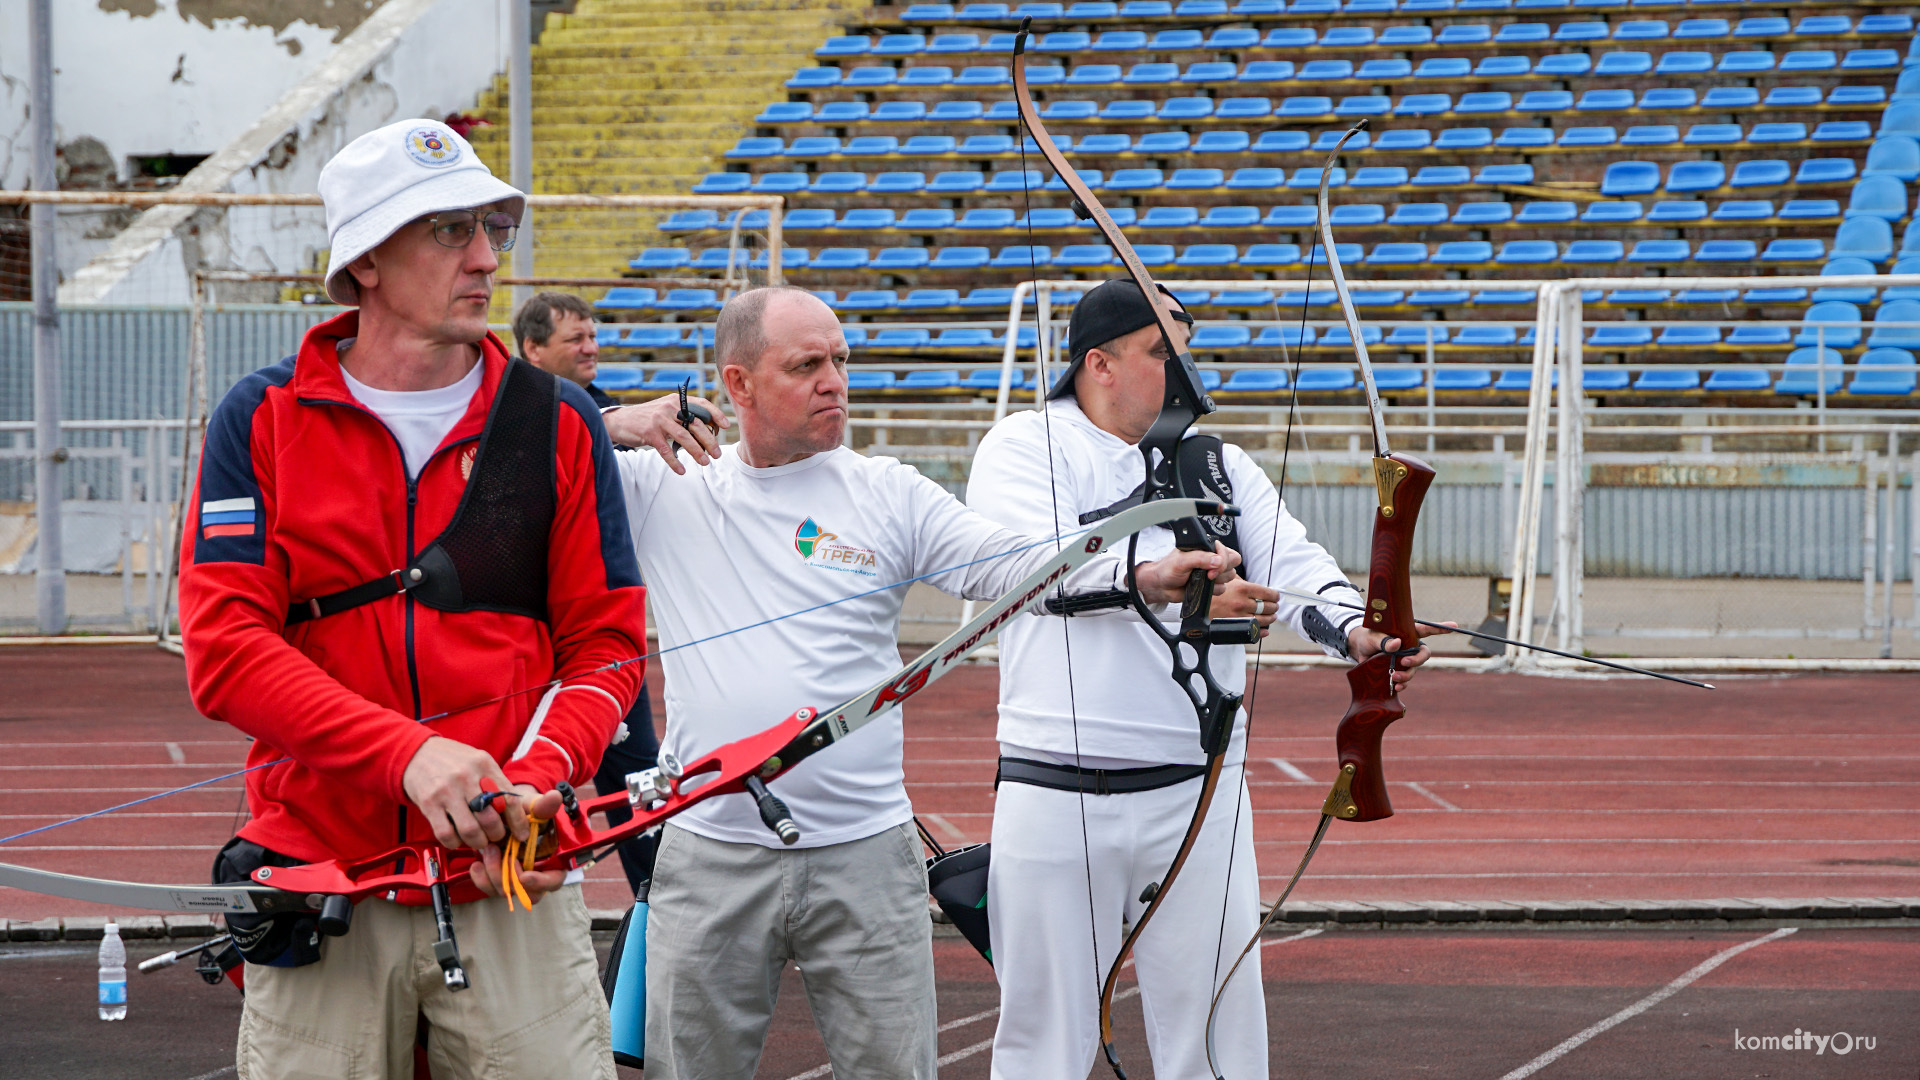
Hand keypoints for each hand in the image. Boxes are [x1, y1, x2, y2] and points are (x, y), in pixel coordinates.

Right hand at [401, 736, 517, 850]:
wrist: (417, 752)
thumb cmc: (454, 761)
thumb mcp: (479, 761)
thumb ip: (496, 782)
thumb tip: (516, 812)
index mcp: (484, 765)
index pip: (510, 799)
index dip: (518, 823)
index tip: (521, 835)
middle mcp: (466, 777)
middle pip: (491, 818)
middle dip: (497, 835)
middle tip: (495, 837)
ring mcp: (446, 791)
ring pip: (470, 830)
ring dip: (478, 842)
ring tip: (478, 840)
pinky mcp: (428, 803)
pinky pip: (446, 833)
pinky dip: (455, 842)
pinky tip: (457, 839)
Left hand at [466, 788, 569, 902]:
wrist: (508, 815)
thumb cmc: (526, 813)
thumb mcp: (534, 808)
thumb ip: (544, 806)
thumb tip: (554, 796)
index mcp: (553, 861)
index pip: (554, 881)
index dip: (541, 882)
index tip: (525, 876)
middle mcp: (537, 875)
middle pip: (528, 893)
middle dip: (509, 878)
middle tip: (496, 853)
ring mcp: (517, 880)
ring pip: (507, 891)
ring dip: (493, 873)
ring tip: (487, 850)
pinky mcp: (500, 879)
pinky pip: (490, 888)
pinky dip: (481, 879)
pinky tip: (476, 864)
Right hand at [604, 394, 729, 473]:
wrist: (620, 421)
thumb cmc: (648, 418)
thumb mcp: (667, 411)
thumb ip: (684, 417)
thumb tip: (707, 432)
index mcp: (677, 401)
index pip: (702, 404)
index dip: (716, 414)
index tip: (726, 426)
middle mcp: (670, 407)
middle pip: (696, 424)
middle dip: (710, 441)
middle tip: (717, 454)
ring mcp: (659, 420)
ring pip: (684, 437)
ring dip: (697, 452)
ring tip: (705, 462)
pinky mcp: (649, 433)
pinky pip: (666, 450)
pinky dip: (675, 462)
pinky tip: (681, 470)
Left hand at [1133, 542, 1240, 606]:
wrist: (1162, 586)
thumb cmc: (1168, 569)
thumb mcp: (1181, 561)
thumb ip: (1200, 558)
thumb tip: (1218, 560)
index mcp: (1207, 548)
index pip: (1228, 552)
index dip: (1223, 561)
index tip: (1210, 570)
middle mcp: (1212, 558)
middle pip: (1233, 563)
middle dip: (1221, 571)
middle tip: (1207, 575)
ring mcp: (1213, 572)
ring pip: (1230, 576)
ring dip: (1217, 581)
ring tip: (1201, 580)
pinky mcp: (1212, 585)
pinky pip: (1223, 589)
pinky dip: (1213, 590)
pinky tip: (1201, 587)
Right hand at [1212, 576, 1278, 637]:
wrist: (1196, 604)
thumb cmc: (1213, 591)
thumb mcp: (1228, 580)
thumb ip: (1244, 582)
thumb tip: (1260, 587)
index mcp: (1243, 588)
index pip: (1268, 594)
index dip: (1275, 596)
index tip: (1276, 597)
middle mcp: (1242, 602)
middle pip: (1268, 607)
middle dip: (1274, 607)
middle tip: (1274, 606)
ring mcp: (1239, 616)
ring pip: (1264, 620)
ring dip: (1271, 618)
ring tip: (1271, 616)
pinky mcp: (1234, 626)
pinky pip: (1254, 631)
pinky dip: (1262, 631)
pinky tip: (1265, 629)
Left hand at [1346, 622, 1454, 690]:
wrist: (1358, 650)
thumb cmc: (1367, 638)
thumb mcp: (1372, 636)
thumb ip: (1383, 640)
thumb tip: (1396, 644)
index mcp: (1405, 633)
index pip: (1426, 629)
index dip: (1440, 628)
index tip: (1454, 626)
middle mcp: (1408, 647)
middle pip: (1423, 654)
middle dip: (1417, 660)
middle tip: (1405, 662)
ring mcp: (1404, 660)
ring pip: (1414, 669)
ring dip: (1407, 674)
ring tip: (1394, 676)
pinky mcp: (1398, 671)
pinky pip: (1406, 680)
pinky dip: (1403, 684)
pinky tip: (1397, 686)